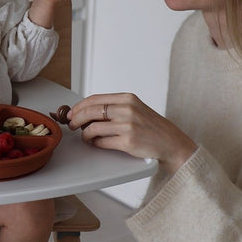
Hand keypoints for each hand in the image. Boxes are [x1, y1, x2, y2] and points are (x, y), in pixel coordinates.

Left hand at [68, 93, 197, 173]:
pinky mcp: (127, 142)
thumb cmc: (151, 126)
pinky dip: (95, 143)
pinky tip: (96, 143)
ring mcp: (128, 126)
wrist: (170, 142)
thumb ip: (114, 107)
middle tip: (72, 124)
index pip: (95, 99)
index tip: (72, 112)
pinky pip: (102, 142)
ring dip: (85, 133)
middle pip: (91, 111)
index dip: (79, 106)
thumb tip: (87, 110)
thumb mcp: (135, 108)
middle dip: (77, 119)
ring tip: (86, 136)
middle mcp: (127, 109)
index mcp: (127, 98)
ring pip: (93, 128)